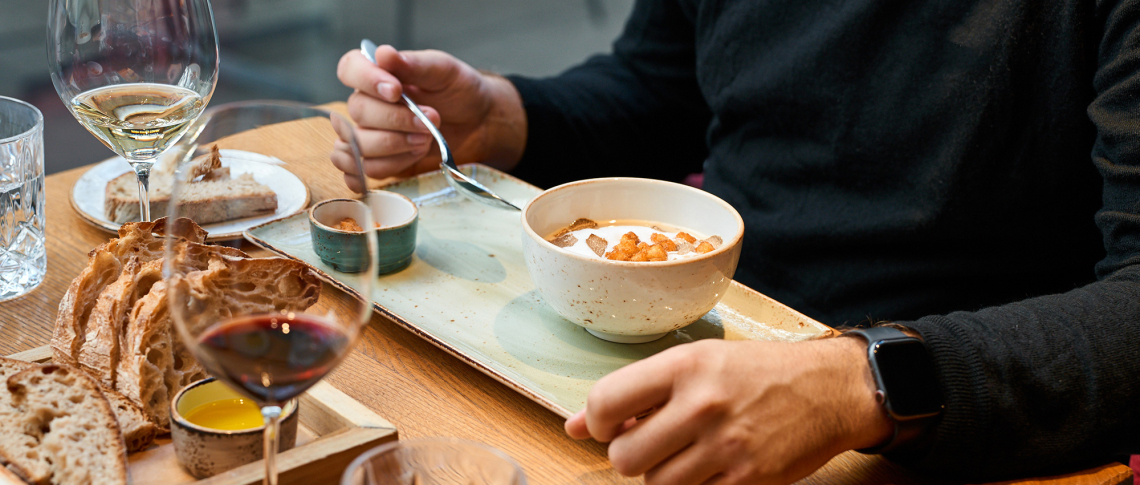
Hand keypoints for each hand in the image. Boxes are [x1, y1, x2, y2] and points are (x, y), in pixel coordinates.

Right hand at [333, 44, 525, 190]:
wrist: (479, 123)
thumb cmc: (459, 91)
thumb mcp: (443, 71)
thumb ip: (414, 65)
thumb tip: (383, 53)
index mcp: (378, 74)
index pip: (350, 69)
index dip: (366, 80)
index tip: (396, 90)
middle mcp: (368, 103)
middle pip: (357, 111)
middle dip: (397, 119)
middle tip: (431, 119)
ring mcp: (370, 134)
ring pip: (359, 144)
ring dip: (395, 144)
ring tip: (426, 138)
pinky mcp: (380, 161)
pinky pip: (367, 169)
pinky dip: (393, 164)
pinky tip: (416, 153)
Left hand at [565, 338, 892, 484]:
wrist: (828, 389)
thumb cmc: (756, 372)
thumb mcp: (695, 363)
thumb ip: (634, 393)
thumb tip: (571, 426)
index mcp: (684, 366)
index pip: (604, 402)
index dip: (595, 422)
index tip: (610, 425)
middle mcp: (701, 404)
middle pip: (624, 456)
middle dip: (631, 455)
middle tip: (653, 443)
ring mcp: (725, 446)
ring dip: (662, 475)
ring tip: (686, 453)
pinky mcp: (746, 480)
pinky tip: (710, 466)